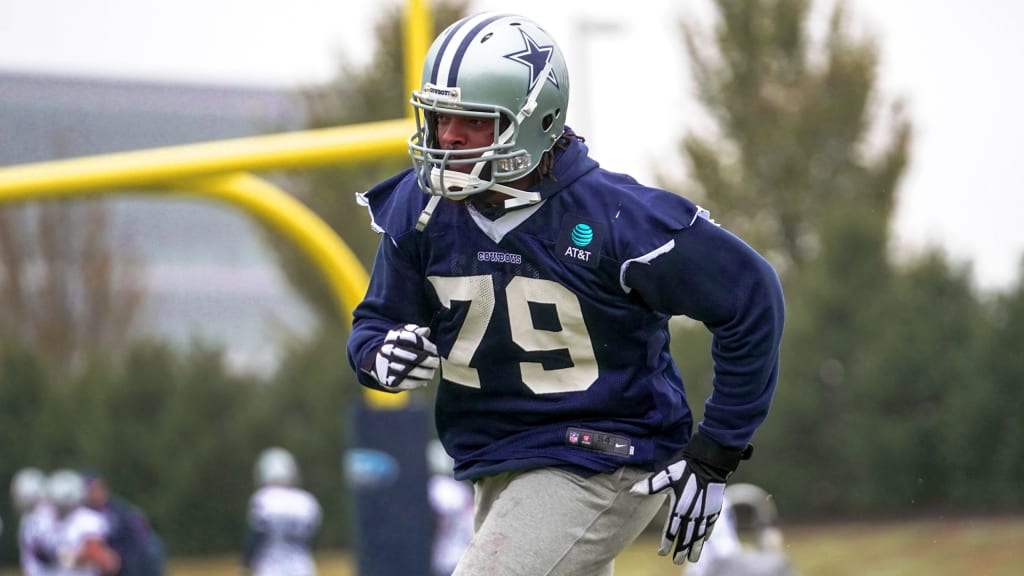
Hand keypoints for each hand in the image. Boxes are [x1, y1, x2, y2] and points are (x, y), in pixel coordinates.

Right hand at [368, 324, 439, 389]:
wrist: (378, 364)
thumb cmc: (396, 347)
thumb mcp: (402, 335)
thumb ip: (414, 331)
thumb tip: (426, 330)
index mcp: (392, 338)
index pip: (413, 339)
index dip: (427, 345)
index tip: (434, 350)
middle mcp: (388, 351)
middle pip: (414, 356)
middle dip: (429, 360)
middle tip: (436, 362)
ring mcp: (387, 367)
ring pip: (412, 371)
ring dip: (426, 372)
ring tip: (431, 372)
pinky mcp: (388, 381)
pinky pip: (407, 383)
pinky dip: (419, 382)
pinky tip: (424, 380)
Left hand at [630, 433, 750, 563]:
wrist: (709, 461)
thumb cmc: (685, 467)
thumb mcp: (665, 475)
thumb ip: (650, 486)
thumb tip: (632, 491)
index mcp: (680, 508)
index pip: (671, 531)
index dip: (666, 543)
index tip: (662, 553)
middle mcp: (693, 513)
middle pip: (687, 538)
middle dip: (681, 551)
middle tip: (676, 562)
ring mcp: (705, 512)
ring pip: (700, 535)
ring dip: (696, 548)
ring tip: (693, 559)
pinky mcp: (714, 508)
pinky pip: (710, 526)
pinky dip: (706, 534)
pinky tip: (704, 540)